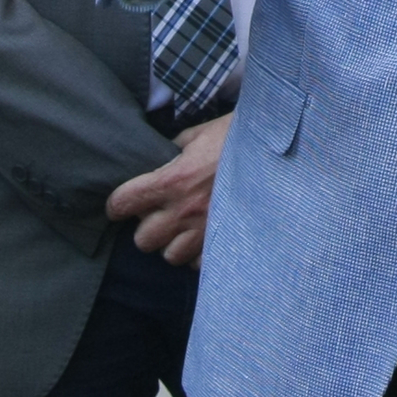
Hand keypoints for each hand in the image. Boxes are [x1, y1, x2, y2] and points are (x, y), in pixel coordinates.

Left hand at [107, 112, 228, 265]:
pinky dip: (199, 254)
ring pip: (170, 257)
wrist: (280, 154)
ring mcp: (206, 231)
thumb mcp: (202, 132)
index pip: (124, 203)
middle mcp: (184, 211)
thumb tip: (163, 154)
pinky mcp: (226, 243)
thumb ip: (176, 147)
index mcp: (173, 180)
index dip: (117, 204)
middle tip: (159, 214)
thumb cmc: (240, 137)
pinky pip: (199, 264)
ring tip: (183, 228)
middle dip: (147, 227)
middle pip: (143, 240)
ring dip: (172, 243)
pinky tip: (205, 237)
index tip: (121, 204)